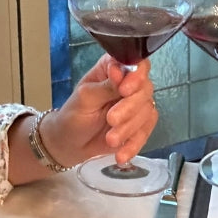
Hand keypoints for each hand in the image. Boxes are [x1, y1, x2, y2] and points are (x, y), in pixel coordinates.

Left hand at [40, 55, 158, 165]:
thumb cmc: (73, 115)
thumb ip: (105, 86)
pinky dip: (134, 144)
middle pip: (145, 89)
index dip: (135, 75)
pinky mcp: (139, 125)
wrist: (70, 144)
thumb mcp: (85, 98)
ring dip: (129, 128)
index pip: (135, 63)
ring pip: (147, 111)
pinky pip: (146, 132)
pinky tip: (121, 153)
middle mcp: (128, 84)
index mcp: (113, 69)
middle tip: (111, 120)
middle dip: (129, 107)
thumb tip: (119, 71)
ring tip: (110, 139)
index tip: (124, 90)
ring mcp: (136, 105)